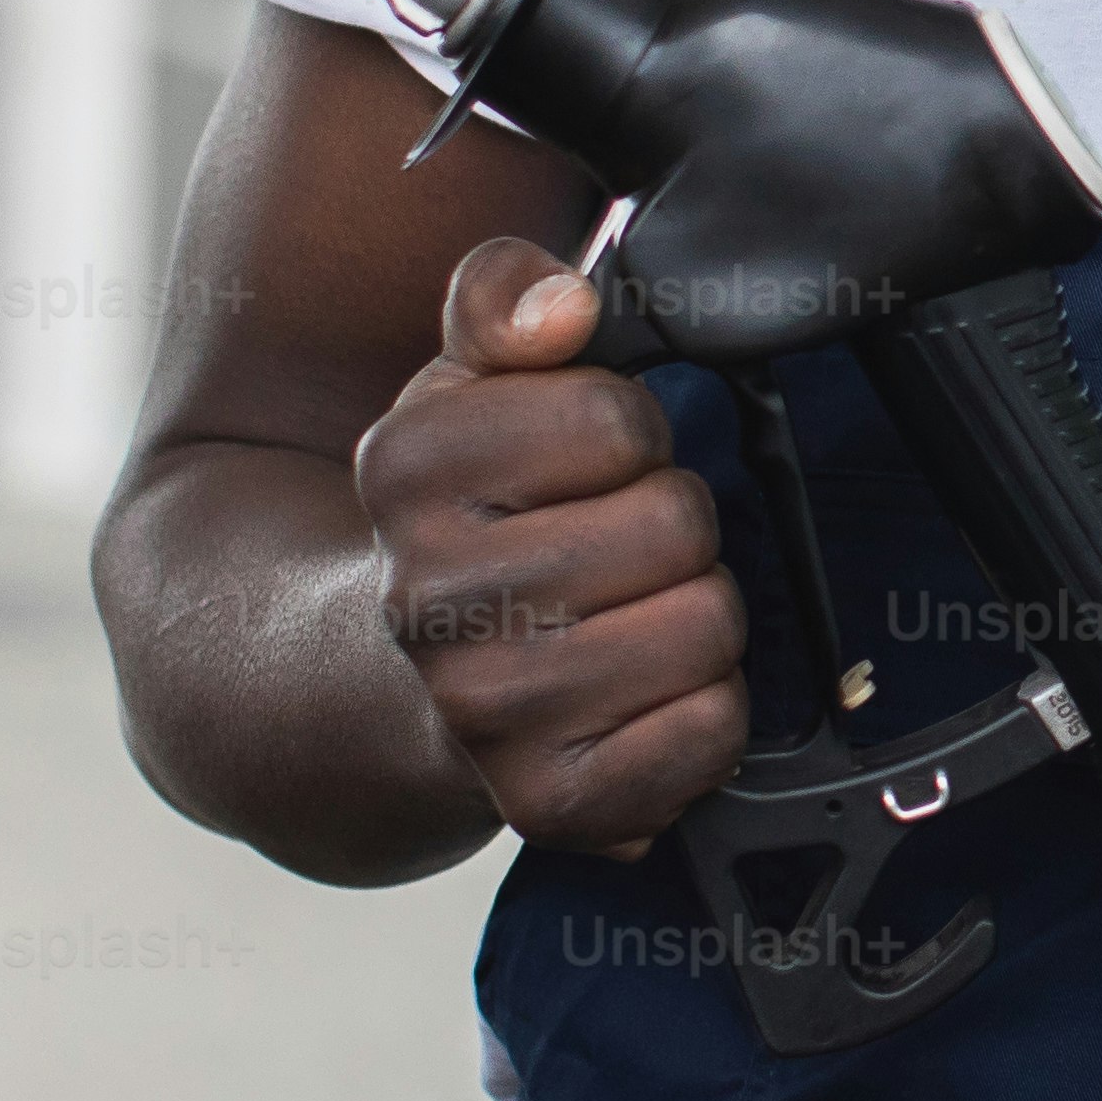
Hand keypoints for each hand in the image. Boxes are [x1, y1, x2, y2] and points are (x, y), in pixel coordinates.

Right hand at [347, 239, 748, 859]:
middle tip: (613, 549)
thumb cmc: (470, 516)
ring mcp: (482, 712)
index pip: (616, 417)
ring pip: (707, 624)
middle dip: (671, 523)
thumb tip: (560, 308)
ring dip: (695, 612)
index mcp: (404, 471)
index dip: (627, 431)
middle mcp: (426, 599)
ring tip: (627, 616)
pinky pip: (710, 731)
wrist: (391, 684)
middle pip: (676, 521)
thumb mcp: (467, 382)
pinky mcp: (545, 803)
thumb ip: (504, 297)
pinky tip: (641, 696)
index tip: (584, 464)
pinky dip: (705, 712)